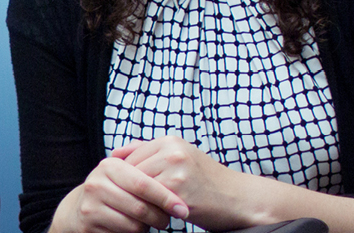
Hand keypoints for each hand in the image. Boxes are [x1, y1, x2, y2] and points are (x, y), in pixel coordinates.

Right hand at [50, 156, 188, 232]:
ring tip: (150, 222)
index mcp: (109, 166)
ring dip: (148, 227)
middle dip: (160, 217)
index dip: (166, 198)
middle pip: (140, 207)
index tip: (182, 209)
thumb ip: (145, 164)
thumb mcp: (124, 171)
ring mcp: (90, 206)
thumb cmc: (114, 188)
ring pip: (133, 224)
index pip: (143, 184)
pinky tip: (134, 227)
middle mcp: (96, 184)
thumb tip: (176, 171)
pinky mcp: (88, 226)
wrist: (82, 207)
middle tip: (168, 220)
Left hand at [116, 136, 251, 230]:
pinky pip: (151, 202)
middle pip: (132, 172)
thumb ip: (147, 152)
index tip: (133, 189)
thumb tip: (114, 154)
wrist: (239, 199)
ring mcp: (176, 171)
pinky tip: (162, 213)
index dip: (128, 178)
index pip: (130, 157)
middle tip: (143, 201)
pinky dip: (153, 210)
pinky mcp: (179, 192)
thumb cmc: (207, 181)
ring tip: (154, 206)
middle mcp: (172, 152)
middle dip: (132, 190)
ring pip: (139, 188)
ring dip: (141, 200)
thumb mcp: (180, 157)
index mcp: (170, 141)